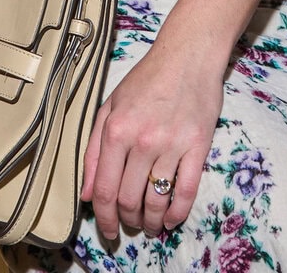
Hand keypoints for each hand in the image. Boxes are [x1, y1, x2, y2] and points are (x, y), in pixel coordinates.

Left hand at [80, 37, 223, 239]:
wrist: (187, 56)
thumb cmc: (146, 80)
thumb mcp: (109, 107)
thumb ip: (94, 151)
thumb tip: (88, 193)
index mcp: (116, 131)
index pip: (105, 189)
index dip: (104, 217)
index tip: (107, 230)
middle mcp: (142, 141)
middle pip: (129, 200)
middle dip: (127, 221)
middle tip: (128, 225)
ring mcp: (172, 145)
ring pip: (156, 200)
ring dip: (150, 221)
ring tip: (148, 225)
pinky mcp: (198, 147)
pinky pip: (186, 191)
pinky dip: (177, 213)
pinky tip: (170, 220)